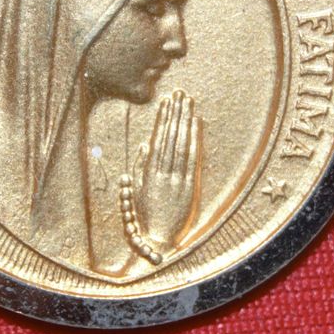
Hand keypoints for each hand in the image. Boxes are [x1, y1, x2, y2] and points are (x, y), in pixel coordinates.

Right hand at [136, 89, 200, 249]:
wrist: (158, 240)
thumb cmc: (144, 216)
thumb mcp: (136, 191)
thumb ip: (140, 167)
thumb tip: (145, 144)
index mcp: (148, 172)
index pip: (158, 138)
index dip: (163, 118)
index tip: (166, 102)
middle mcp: (163, 173)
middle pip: (171, 136)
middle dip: (175, 113)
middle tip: (180, 93)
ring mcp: (177, 179)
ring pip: (181, 143)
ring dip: (185, 120)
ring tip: (188, 102)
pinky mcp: (189, 187)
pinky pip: (193, 158)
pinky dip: (195, 139)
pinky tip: (197, 123)